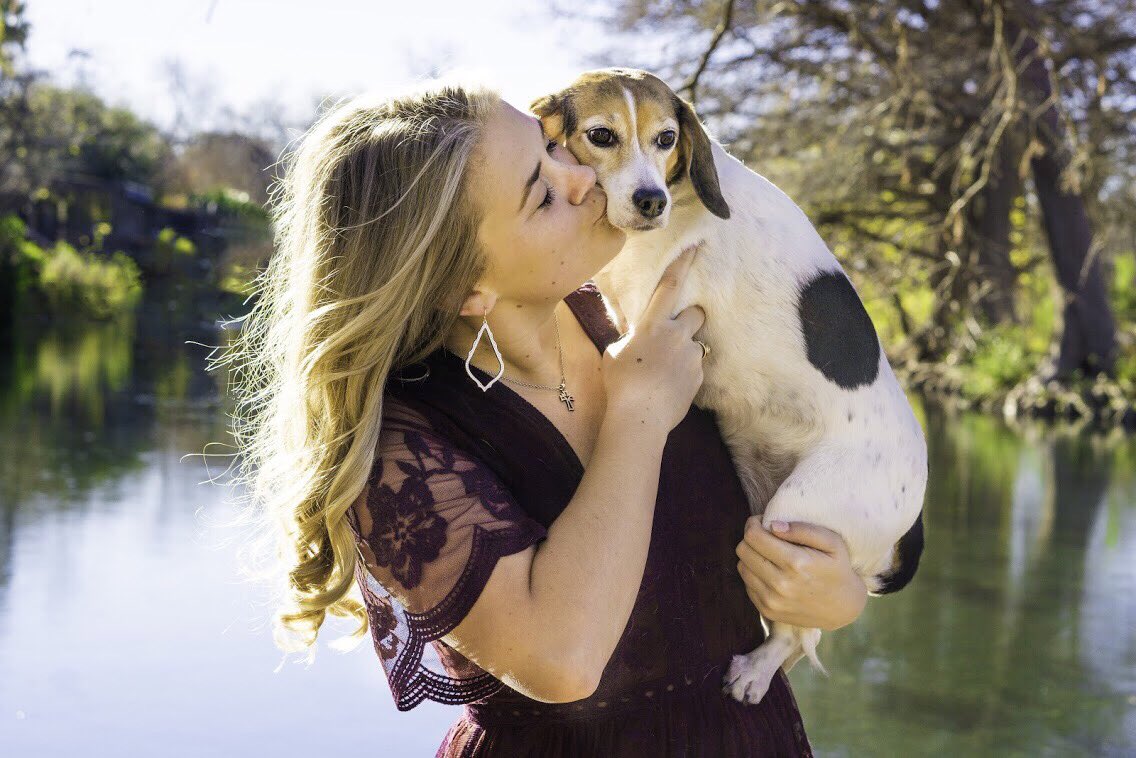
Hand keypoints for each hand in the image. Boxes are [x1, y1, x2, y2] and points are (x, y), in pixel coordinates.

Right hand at [602, 241, 705, 435]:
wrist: (640, 417)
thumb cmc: (620, 383)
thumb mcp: (614, 353)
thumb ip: (627, 338)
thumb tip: (631, 335)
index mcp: (653, 324)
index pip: (671, 286)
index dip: (684, 263)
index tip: (697, 246)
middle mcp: (678, 334)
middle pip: (696, 313)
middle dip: (690, 318)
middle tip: (676, 332)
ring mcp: (692, 356)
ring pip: (695, 344)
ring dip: (684, 352)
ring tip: (665, 372)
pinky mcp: (699, 377)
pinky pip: (695, 368)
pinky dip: (685, 374)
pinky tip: (669, 387)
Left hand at [735, 517, 866, 630]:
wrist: (843, 608)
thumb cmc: (838, 569)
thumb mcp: (832, 542)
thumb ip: (803, 529)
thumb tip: (774, 525)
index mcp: (796, 563)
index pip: (753, 536)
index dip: (754, 524)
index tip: (763, 522)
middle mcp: (780, 584)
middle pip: (742, 550)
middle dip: (751, 538)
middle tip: (765, 536)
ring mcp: (772, 600)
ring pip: (741, 567)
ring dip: (751, 556)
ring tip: (769, 554)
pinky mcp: (767, 611)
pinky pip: (747, 585)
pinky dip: (754, 574)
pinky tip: (771, 571)